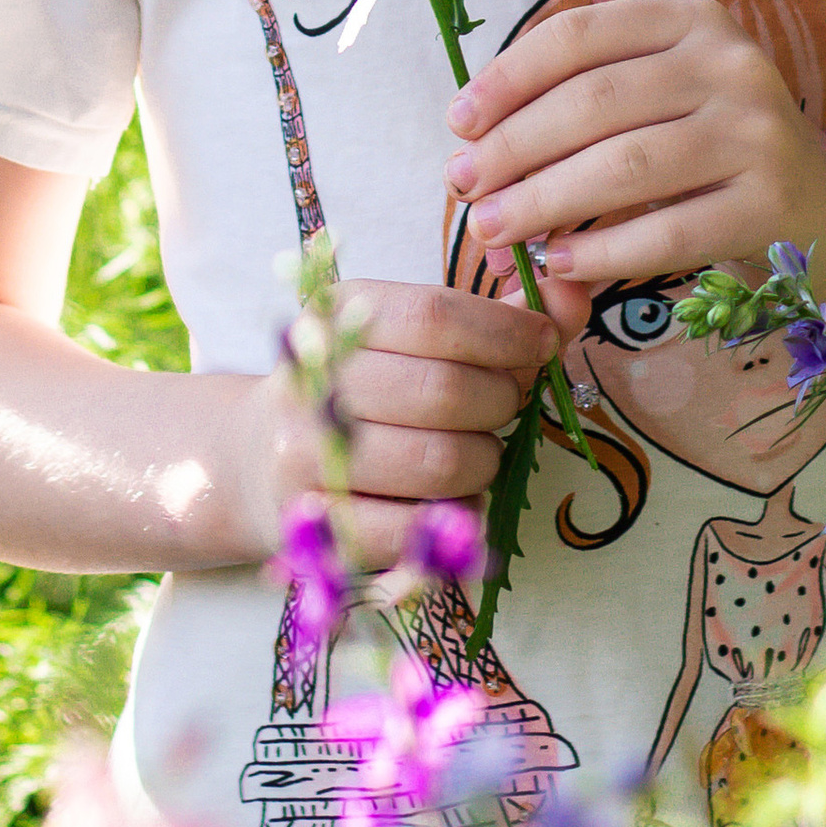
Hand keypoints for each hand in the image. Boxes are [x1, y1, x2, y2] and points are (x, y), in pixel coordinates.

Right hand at [248, 277, 557, 575]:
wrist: (252, 461)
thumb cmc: (360, 391)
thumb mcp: (413, 340)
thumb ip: (498, 321)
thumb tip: (573, 298)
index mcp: (340, 315)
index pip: (435, 315)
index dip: (505, 331)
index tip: (545, 344)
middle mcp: (314, 379)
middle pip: (443, 390)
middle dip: (501, 401)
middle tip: (507, 405)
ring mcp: (306, 455)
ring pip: (438, 462)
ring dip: (484, 461)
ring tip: (478, 452)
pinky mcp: (314, 524)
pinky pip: (416, 528)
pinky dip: (455, 516)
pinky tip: (453, 498)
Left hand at [443, 0, 825, 310]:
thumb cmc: (729, 155)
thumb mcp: (674, 97)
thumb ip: (597, 95)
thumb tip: (478, 131)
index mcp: (695, 21)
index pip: (583, 33)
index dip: (510, 74)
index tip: (458, 119)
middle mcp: (731, 64)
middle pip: (595, 101)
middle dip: (514, 147)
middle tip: (463, 188)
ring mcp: (758, 132)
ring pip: (625, 165)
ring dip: (544, 201)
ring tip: (493, 232)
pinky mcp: (774, 204)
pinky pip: (668, 230)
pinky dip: (603, 251)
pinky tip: (560, 265)